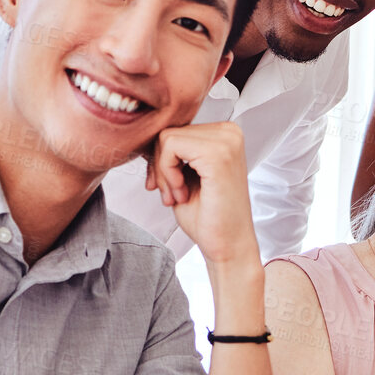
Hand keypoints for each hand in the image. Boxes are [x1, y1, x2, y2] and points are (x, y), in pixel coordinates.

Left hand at [145, 122, 257, 267]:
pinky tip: (181, 193)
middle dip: (160, 166)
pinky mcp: (218, 154)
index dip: (162, 159)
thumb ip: (174, 152)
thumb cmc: (208, 216)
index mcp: (225, 133)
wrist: (228, 245)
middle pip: (169, 130)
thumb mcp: (185, 175)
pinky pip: (170, 146)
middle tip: (171, 195)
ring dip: (163, 172)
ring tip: (177, 195)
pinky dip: (167, 173)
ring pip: (166, 138)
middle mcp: (230, 131)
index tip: (165, 187)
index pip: (176, 128)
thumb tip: (144, 133)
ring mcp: (226, 140)